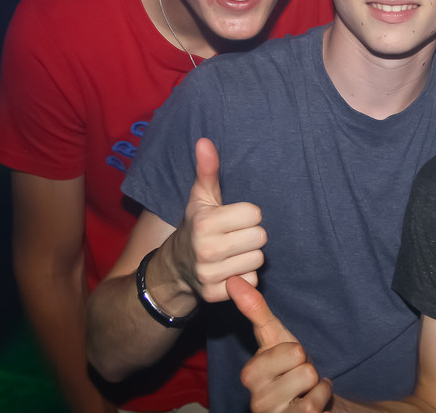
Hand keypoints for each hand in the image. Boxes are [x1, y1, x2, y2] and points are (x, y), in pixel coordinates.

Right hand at [170, 138, 265, 302]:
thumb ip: (207, 170)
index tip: (232, 218)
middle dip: (251, 235)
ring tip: (232, 252)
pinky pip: (252, 281)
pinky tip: (231, 268)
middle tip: (234, 235)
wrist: (175, 268)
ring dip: (249, 255)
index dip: (247, 214)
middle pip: (260, 237)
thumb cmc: (196, 225)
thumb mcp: (201, 198)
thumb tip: (205, 141)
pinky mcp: (217, 294)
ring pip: (258, 260)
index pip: (254, 214)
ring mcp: (211, 275)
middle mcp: (207, 250)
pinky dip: (246, 276)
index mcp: (205, 223)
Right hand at [227, 276, 333, 412]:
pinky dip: (322, 399)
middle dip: (308, 368)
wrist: (315, 403)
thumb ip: (256, 311)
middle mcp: (256, 400)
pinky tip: (315, 404)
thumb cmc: (292, 368)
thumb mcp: (278, 338)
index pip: (292, 350)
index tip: (290, 361)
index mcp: (251, 375)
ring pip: (309, 383)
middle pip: (303, 364)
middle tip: (299, 377)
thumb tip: (233, 280)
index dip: (298, 351)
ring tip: (306, 390)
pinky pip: (314, 406)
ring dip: (317, 386)